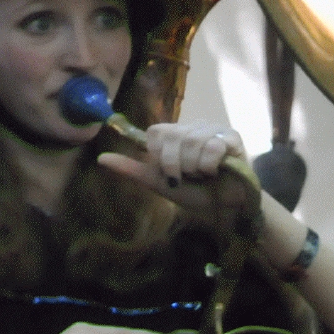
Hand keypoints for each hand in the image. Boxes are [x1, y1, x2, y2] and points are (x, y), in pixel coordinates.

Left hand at [98, 121, 252, 220]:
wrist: (223, 207)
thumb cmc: (193, 192)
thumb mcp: (158, 182)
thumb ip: (132, 169)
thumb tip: (101, 159)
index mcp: (174, 134)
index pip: (156, 132)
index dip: (160, 155)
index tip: (170, 171)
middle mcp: (192, 126)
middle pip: (173, 137)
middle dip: (177, 165)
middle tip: (188, 175)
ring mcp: (213, 129)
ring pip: (192, 142)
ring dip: (195, 167)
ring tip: (203, 174)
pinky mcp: (232, 137)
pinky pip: (213, 146)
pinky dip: (210, 165)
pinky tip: (216, 171)